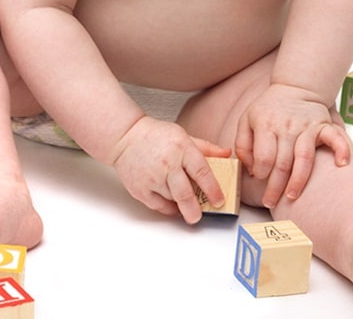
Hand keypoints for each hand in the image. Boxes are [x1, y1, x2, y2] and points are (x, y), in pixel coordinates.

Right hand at [108, 116, 232, 223]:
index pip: (201, 171)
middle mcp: (167, 164)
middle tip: (200, 216)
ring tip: (187, 205)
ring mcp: (152, 178)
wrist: (125, 137)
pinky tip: (174, 205)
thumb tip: (227, 154)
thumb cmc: (156, 136)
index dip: (213, 189)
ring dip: (182, 206)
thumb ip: (206, 148)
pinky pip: (158, 206)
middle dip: (194, 209)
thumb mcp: (184, 136)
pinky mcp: (140, 189)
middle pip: (184, 193)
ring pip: (172, 200)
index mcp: (181, 148)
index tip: (219, 200)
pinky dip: (168, 209)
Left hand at [232, 83, 351, 207]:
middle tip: (271, 202)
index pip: (264, 156)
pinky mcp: (323, 125)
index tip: (259, 180)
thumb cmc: (269, 110)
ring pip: (304, 157)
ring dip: (299, 180)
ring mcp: (307, 126)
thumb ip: (243, 145)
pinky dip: (341, 150)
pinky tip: (341, 164)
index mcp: (266, 124)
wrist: (295, 89)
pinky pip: (335, 138)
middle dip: (276, 187)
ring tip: (292, 196)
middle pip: (282, 162)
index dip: (260, 173)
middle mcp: (287, 126)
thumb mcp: (246, 120)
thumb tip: (250, 170)